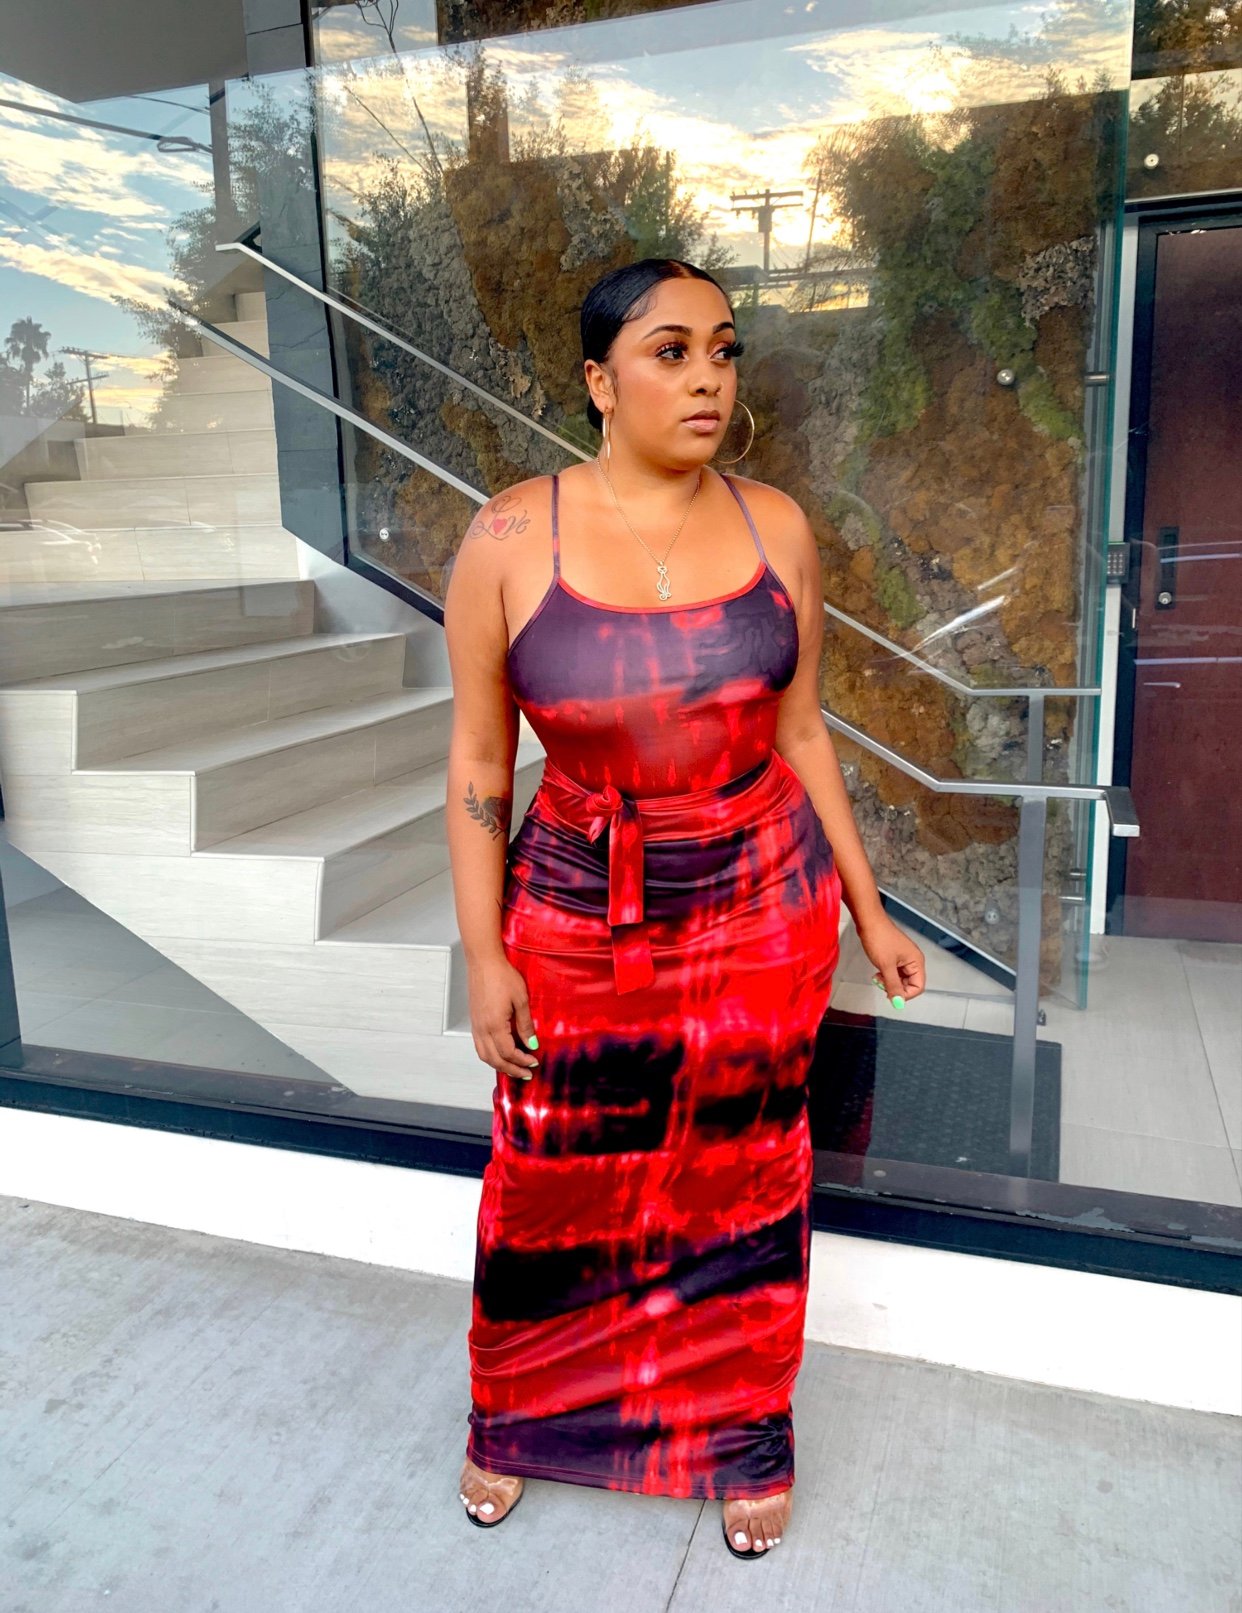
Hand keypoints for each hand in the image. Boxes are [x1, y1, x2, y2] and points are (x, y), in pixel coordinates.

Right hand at [467, 954, 540, 1079]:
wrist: (484, 962)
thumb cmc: (502, 976)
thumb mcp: (521, 1000)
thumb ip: (525, 1024)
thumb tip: (532, 1043)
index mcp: (494, 1025)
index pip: (509, 1053)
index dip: (522, 1061)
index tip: (534, 1062)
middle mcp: (482, 1029)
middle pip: (495, 1059)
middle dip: (511, 1069)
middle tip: (525, 1073)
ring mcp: (475, 1026)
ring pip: (484, 1055)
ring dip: (499, 1065)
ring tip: (513, 1068)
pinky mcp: (474, 1021)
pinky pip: (479, 1046)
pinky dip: (490, 1055)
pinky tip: (499, 1054)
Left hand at [855, 913, 925, 1005]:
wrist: (869, 921)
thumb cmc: (879, 938)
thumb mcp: (886, 966)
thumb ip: (893, 985)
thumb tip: (898, 1002)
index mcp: (916, 962)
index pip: (918, 987)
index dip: (905, 994)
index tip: (892, 995)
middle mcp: (913, 960)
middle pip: (910, 984)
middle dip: (896, 988)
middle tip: (882, 984)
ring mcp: (904, 959)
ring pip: (901, 979)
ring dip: (889, 982)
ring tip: (878, 977)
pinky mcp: (895, 957)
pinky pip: (894, 973)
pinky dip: (886, 976)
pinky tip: (878, 973)